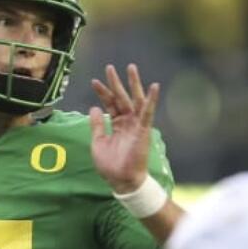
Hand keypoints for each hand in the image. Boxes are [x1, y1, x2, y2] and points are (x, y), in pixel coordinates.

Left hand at [89, 63, 159, 193]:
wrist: (122, 180)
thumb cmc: (111, 165)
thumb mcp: (98, 142)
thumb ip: (96, 125)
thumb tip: (93, 108)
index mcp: (117, 124)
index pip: (110, 104)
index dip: (102, 93)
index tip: (94, 81)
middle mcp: (127, 122)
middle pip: (122, 98)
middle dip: (116, 83)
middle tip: (110, 67)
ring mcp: (136, 125)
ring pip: (136, 100)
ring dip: (134, 84)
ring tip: (131, 68)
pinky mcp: (143, 130)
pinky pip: (148, 113)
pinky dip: (151, 100)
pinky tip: (154, 87)